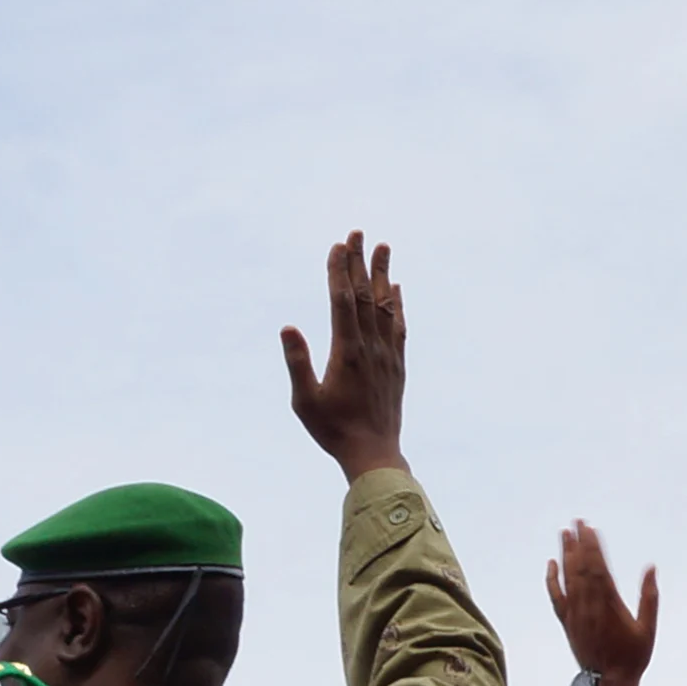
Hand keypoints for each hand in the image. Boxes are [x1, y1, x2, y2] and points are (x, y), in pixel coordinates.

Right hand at [281, 231, 407, 482]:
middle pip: (365, 295)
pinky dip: (397, 303)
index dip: (339, 271)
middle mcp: (370, 347)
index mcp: (347, 353)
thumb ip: (297, 362)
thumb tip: (288, 328)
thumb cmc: (333, 430)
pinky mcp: (397, 365)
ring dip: (382, 274)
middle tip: (357, 233)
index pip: (342, 302)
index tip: (338, 246)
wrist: (373, 452)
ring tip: (383, 247)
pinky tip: (396, 289)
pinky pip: (398, 326)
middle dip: (360, 262)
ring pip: (385, 305)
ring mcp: (387, 354)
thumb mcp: (304, 400)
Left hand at [545, 522, 656, 685]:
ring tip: (565, 534)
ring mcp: (576, 615)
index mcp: (609, 605)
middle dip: (578, 543)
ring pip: (568, 579)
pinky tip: (552, 564)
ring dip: (566, 555)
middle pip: (580, 568)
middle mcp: (588, 606)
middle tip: (576, 522)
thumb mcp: (648, 627)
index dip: (592, 546)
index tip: (589, 528)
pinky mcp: (568, 623)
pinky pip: (557, 598)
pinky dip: (552, 580)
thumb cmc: (632, 657)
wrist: (608, 683)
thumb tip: (651, 568)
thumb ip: (649, 597)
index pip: (597, 568)